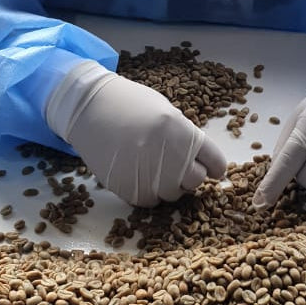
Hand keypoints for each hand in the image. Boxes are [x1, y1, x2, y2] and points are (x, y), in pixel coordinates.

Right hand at [50, 67, 225, 206]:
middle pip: (196, 181)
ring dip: (171, 183)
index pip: (215, 162)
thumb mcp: (167, 111)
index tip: (212, 167)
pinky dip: (150, 190)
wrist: (90, 109)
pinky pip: (151, 200)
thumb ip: (186, 137)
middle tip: (179, 163)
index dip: (215, 165)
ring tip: (156, 165)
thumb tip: (203, 162)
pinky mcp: (128, 189)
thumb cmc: (131, 104)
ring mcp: (147, 175)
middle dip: (192, 173)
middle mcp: (168, 156)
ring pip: (174, 194)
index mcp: (182, 132)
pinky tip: (141, 172)